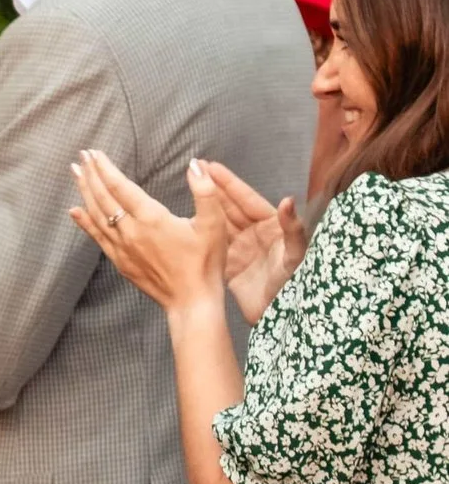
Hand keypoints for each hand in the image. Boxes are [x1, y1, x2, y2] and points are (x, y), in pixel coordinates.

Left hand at [68, 147, 228, 310]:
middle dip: (91, 175)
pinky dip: (84, 222)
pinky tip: (75, 211)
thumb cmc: (205, 263)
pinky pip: (97, 237)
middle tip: (81, 156)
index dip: (105, 168)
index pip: (120, 187)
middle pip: (103, 198)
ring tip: (76, 174)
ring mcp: (122, 248)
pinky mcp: (120, 262)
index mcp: (152, 218)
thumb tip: (195, 164)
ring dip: (85, 192)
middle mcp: (131, 232)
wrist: (191, 301)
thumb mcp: (214, 224)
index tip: (93, 153)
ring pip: (96, 215)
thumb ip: (205, 191)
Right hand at [193, 159, 305, 320]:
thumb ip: (293, 229)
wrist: (280, 316)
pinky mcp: (229, 266)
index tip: (212, 167)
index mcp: (270, 226)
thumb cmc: (293, 284)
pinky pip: (213, 245)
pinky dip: (201, 234)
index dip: (229, 183)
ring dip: (205, 207)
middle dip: (214, 188)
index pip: (246, 199)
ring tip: (189, 191)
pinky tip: (187, 224)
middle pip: (229, 207)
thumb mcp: (295, 255)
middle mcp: (254, 234)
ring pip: (219, 223)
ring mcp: (240, 249)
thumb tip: (288, 201)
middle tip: (195, 171)